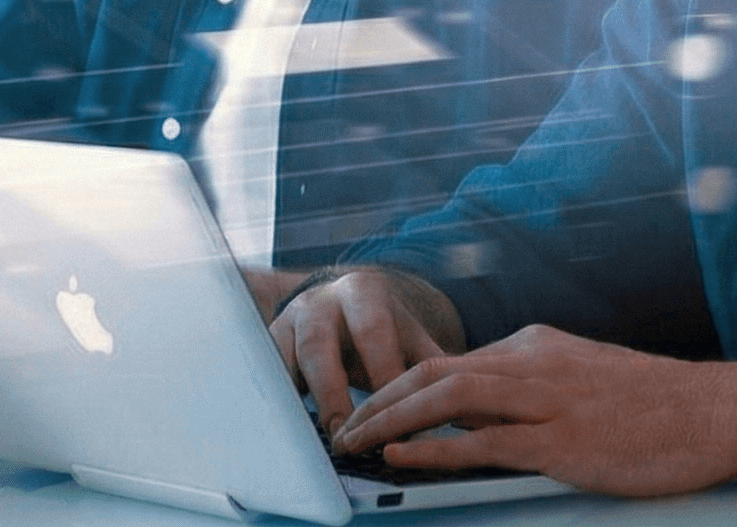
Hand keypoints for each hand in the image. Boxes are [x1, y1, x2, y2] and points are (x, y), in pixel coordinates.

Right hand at [270, 267, 462, 440]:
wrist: (336, 303)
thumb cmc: (382, 330)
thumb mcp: (409, 337)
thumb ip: (434, 365)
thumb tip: (472, 406)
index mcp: (363, 292)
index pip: (373, 331)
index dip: (384, 374)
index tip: (400, 419)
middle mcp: (319, 302)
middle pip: (318, 345)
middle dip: (332, 394)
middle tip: (348, 439)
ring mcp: (286, 323)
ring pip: (281, 361)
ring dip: (299, 405)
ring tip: (319, 444)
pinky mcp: (266, 347)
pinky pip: (263, 378)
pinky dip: (275, 407)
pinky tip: (289, 438)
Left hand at [333, 325, 736, 497]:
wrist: (718, 412)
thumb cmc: (657, 404)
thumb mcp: (583, 379)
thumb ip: (529, 389)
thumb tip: (477, 410)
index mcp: (535, 346)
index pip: (449, 361)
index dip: (400, 383)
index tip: (368, 405)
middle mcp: (532, 363)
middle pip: (434, 372)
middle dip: (380, 398)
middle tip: (342, 425)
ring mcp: (546, 399)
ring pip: (447, 397)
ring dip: (391, 418)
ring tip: (354, 439)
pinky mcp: (562, 440)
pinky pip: (482, 443)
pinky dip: (434, 449)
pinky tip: (402, 457)